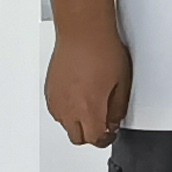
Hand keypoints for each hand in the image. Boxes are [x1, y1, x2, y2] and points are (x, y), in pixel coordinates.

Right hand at [44, 24, 132, 147]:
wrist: (82, 32)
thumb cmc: (102, 51)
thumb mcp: (122, 83)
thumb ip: (118, 108)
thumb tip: (114, 121)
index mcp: (88, 109)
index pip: (95, 139)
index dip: (106, 138)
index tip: (110, 132)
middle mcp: (68, 108)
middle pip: (78, 138)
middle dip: (91, 134)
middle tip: (102, 122)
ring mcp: (56, 100)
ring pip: (65, 125)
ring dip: (77, 122)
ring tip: (90, 105)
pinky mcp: (49, 91)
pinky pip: (57, 110)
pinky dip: (67, 110)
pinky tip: (78, 96)